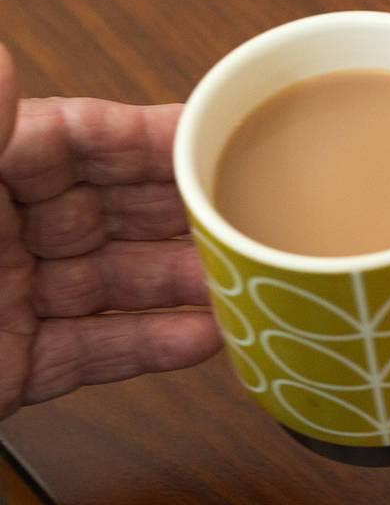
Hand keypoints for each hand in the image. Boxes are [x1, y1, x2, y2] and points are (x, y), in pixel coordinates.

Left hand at [0, 44, 219, 421]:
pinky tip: (205, 341)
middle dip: (182, 219)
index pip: (73, 142)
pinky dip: (152, 347)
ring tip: (246, 286)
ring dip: (183, 287)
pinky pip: (99, 351)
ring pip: (116, 285)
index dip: (146, 138)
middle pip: (109, 214)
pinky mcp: (19, 365)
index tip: (214, 139)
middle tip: (249, 223)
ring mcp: (11, 302)